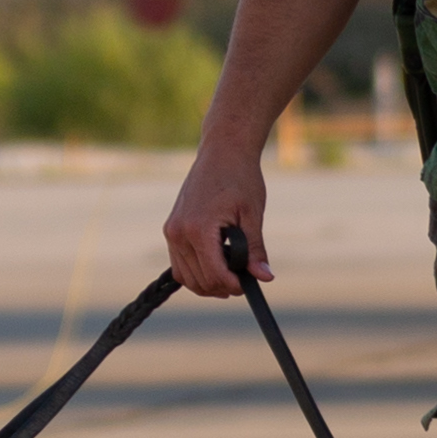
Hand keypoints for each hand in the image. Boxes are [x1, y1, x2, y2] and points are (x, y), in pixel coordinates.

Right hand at [159, 142, 270, 300]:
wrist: (222, 151)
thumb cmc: (240, 178)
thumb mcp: (252, 214)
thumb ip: (255, 249)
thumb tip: (264, 277)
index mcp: (198, 228)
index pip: (214, 274)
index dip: (233, 285)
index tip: (249, 284)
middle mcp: (178, 232)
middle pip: (199, 280)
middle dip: (222, 286)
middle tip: (243, 280)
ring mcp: (172, 231)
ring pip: (185, 276)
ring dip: (207, 283)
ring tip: (231, 276)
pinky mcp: (171, 228)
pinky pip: (179, 263)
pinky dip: (196, 271)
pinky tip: (216, 267)